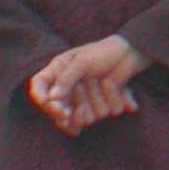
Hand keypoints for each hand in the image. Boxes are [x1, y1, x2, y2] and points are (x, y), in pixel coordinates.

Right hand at [28, 34, 150, 137]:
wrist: (130, 52)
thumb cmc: (102, 52)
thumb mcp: (82, 61)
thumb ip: (67, 78)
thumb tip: (52, 98)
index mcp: (57, 75)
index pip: (38, 91)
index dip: (44, 104)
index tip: (60, 111)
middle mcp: (68, 92)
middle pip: (62, 116)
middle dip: (78, 105)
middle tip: (85, 89)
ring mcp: (85, 102)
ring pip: (89, 118)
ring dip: (99, 98)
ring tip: (104, 80)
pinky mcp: (103, 107)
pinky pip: (109, 112)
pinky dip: (116, 98)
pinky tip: (116, 84)